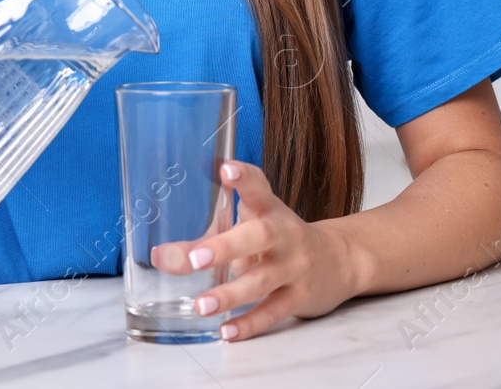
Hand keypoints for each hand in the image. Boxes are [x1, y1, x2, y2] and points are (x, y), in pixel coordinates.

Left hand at [151, 161, 367, 341]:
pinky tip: (226, 331)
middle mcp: (284, 235)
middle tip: (194, 258)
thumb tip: (161, 256)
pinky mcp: (300, 298)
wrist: (339, 260)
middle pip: (260, 236)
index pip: (259, 187)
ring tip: (201, 305)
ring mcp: (294, 268)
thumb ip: (207, 238)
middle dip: (225, 246)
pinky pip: (273, 312)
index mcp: (270, 210)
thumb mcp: (253, 226)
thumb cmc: (281, 239)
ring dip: (230, 294)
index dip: (243, 177)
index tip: (225, 169)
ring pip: (263, 280)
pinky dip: (249, 324)